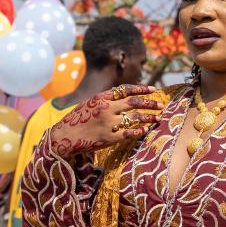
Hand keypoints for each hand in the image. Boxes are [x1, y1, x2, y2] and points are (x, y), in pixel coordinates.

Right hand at [45, 84, 163, 157]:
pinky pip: (129, 133)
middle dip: (149, 103)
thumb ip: (106, 99)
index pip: (126, 89)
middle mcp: (106, 108)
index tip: (153, 90)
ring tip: (157, 118)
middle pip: (134, 103)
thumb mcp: (90, 104)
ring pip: (134, 118)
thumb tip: (124, 96)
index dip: (141, 89)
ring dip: (148, 118)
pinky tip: (145, 130)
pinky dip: (139, 131)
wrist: (64, 136)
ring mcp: (108, 123)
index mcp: (101, 97)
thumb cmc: (78, 119)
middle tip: (160, 105)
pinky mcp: (109, 137)